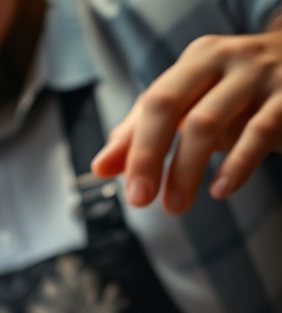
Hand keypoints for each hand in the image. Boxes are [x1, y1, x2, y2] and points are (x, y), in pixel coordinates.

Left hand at [91, 30, 281, 213]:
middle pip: (170, 106)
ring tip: (175, 207)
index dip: (134, 150)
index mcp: (195, 61)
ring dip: (186, 170)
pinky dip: (237, 164)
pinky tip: (221, 190)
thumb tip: (99, 168)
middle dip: (149, 157)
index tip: (128, 193)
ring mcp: (259, 74)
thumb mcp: (192, 106)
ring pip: (207, 122)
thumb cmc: (237, 93)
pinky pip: (258, 131)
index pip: (152, 104)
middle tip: (141, 202)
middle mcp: (225, 59)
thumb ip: (144, 133)